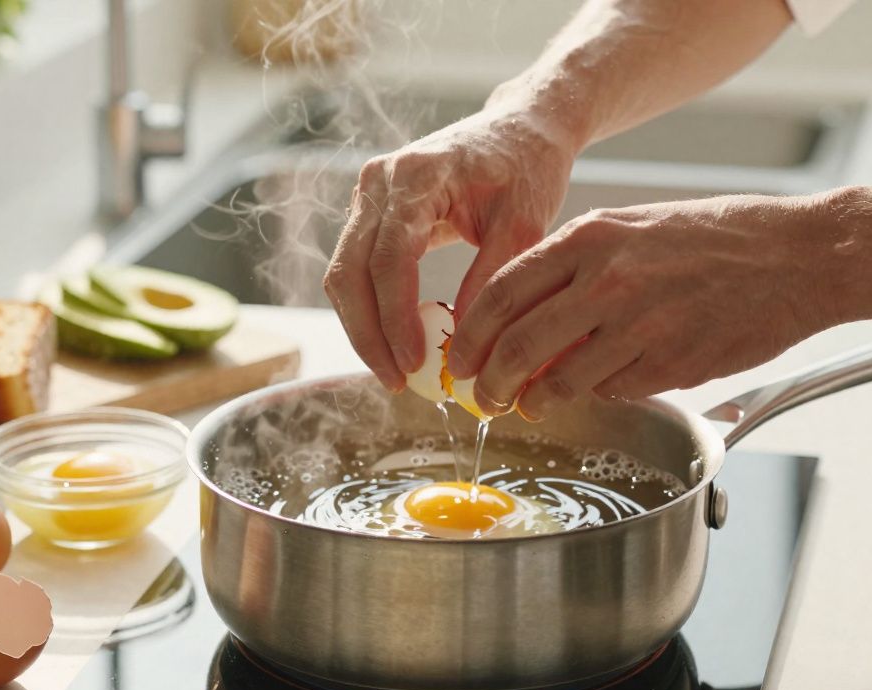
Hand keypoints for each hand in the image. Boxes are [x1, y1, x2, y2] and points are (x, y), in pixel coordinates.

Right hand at [323, 100, 578, 390]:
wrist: (521, 128)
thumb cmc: (528, 168)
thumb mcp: (525, 223)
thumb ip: (492, 278)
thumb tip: (463, 344)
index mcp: (418, 175)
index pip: (389, 258)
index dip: (395, 318)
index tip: (414, 363)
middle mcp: (380, 181)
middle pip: (349, 271)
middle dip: (368, 334)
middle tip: (396, 381)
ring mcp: (369, 194)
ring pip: (343, 274)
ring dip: (363, 327)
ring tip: (395, 372)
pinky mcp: (371, 211)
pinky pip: (355, 269)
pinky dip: (370, 309)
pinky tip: (394, 343)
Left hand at [446, 195, 838, 419]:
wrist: (797, 257)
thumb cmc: (714, 238)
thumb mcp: (630, 229)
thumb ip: (573, 268)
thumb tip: (521, 316)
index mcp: (589, 239)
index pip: (499, 293)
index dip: (470, 336)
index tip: (460, 360)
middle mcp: (606, 281)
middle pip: (516, 346)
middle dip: (489, 383)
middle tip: (484, 397)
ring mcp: (639, 326)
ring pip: (559, 381)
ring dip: (536, 401)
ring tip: (531, 404)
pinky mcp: (670, 364)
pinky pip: (611, 391)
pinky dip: (596, 395)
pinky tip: (597, 387)